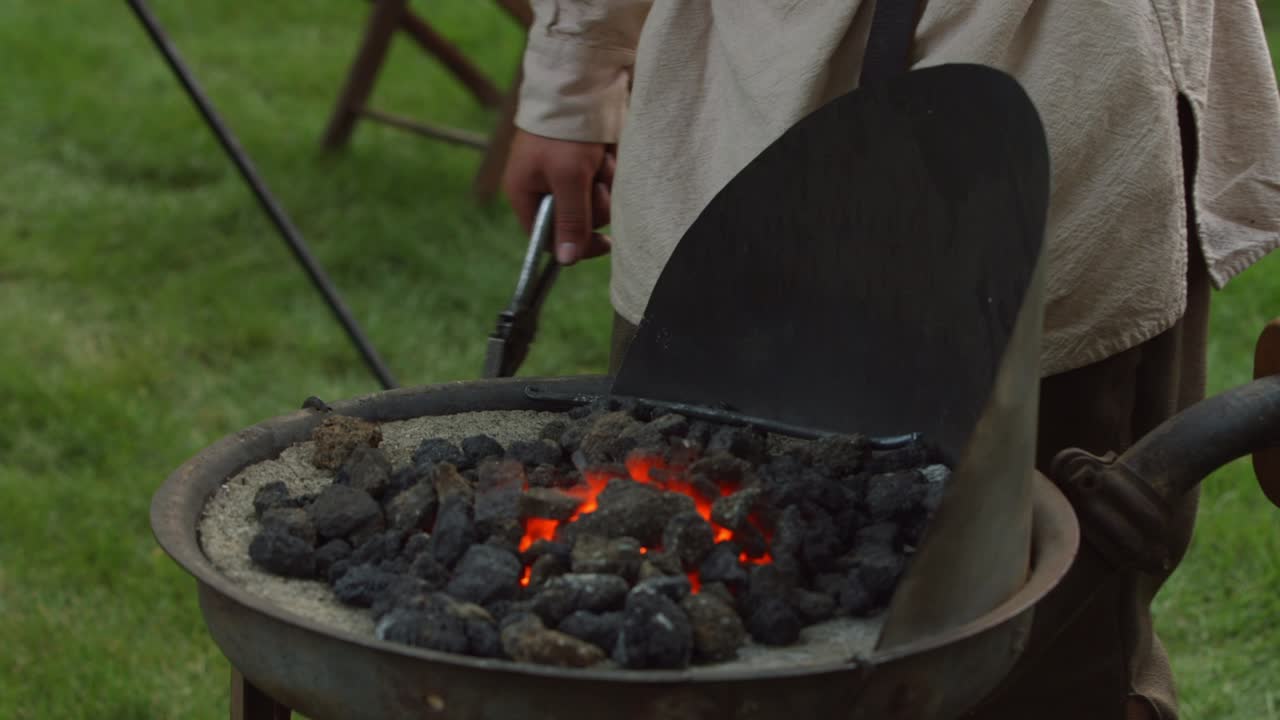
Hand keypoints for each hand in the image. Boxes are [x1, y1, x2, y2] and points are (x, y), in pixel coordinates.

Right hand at [502, 129, 614, 265]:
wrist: (580, 83)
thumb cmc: (565, 133)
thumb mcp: (569, 178)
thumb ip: (571, 220)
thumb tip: (566, 261)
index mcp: (524, 193)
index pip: (547, 237)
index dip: (575, 243)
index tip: (603, 243)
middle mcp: (543, 187)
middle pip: (577, 220)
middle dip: (595, 204)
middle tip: (598, 183)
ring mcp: (565, 174)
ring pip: (595, 200)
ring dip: (605, 183)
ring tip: (602, 160)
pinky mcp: (585, 161)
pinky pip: (603, 180)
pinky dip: (610, 169)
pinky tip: (607, 152)